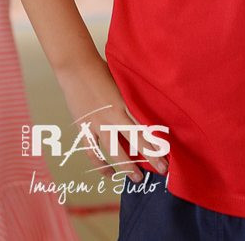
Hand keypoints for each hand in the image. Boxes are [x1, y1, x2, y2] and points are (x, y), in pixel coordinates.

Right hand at [59, 58, 168, 181]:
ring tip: (138, 178)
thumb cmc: (101, 69)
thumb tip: (148, 109)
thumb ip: (133, 97)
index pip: (145, 126)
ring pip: (114, 150)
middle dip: (150, 157)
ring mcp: (97, 124)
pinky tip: (110, 174)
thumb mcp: (122, 82)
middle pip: (135, 140)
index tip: (169, 153)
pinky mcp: (84, 128)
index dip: (157, 141)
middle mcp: (112, 116)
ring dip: (127, 166)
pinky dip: (101, 165)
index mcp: (125, 102)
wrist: (75, 66)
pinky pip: (93, 152)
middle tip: (162, 170)